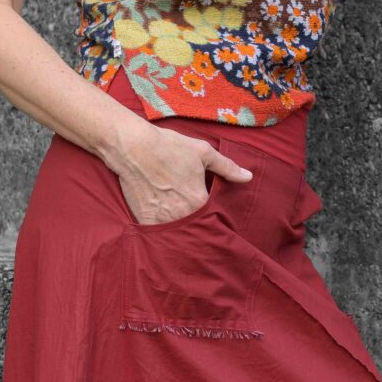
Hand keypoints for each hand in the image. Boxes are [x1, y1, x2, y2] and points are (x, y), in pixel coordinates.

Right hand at [108, 124, 253, 226]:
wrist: (133, 147)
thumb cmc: (169, 147)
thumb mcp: (203, 152)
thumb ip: (227, 167)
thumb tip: (248, 176)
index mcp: (199, 201)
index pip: (214, 220)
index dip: (215, 221)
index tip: (216, 222)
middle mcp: (183, 215)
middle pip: (196, 229)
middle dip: (199, 230)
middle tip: (200, 230)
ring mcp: (163, 220)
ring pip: (178, 235)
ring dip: (182, 234)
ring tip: (184, 230)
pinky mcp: (145, 221)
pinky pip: (158, 234)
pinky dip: (163, 233)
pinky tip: (166, 229)